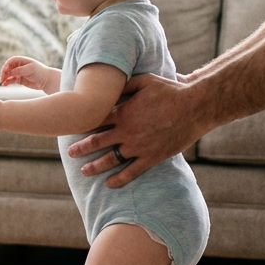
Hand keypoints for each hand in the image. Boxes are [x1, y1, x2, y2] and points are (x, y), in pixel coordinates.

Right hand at [0, 56, 56, 91]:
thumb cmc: (39, 72)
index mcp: (22, 61)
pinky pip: (11, 80)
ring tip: (2, 82)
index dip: (6, 65)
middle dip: (4, 73)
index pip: (11, 61)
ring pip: (8, 75)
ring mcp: (19, 73)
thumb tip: (9, 72)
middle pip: (8, 68)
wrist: (46, 80)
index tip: (5, 71)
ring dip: (4, 78)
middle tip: (2, 78)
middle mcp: (19, 66)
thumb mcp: (29, 69)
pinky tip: (4, 85)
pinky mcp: (19, 80)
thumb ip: (19, 70)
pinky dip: (7, 82)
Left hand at [66, 73, 204, 187]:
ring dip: (95, 166)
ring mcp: (138, 146)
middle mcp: (127, 131)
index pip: (95, 120)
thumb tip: (110, 83)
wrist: (195, 107)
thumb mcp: (145, 80)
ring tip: (84, 171)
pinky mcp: (152, 157)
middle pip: (97, 142)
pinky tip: (109, 184)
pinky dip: (119, 179)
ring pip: (110, 159)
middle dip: (81, 148)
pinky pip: (131, 171)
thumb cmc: (171, 91)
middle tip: (70, 153)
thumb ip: (125, 84)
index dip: (81, 125)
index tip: (71, 128)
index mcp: (123, 112)